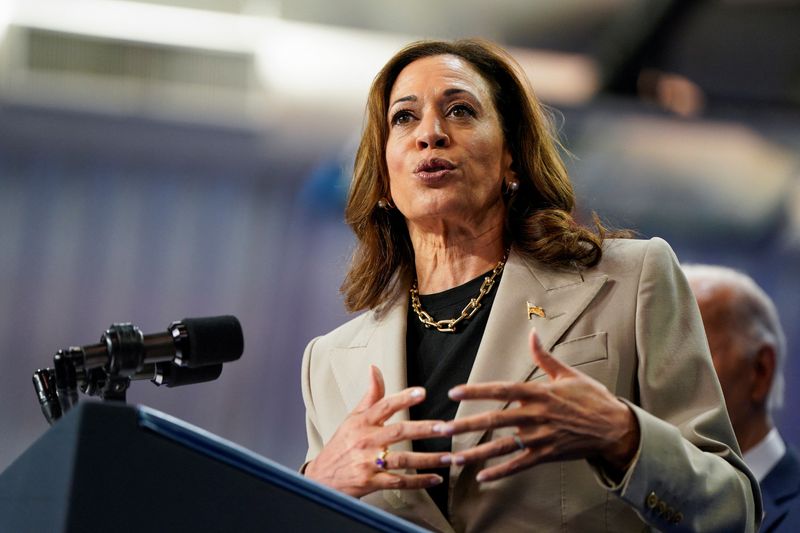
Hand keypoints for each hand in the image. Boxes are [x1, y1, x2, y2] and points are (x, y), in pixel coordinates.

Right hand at [305, 365, 449, 496]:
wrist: (321, 479)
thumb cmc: (341, 445)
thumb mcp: (352, 418)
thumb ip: (370, 395)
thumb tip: (375, 368)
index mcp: (362, 422)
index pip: (384, 406)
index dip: (403, 398)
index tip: (422, 393)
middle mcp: (365, 441)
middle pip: (398, 432)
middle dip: (424, 429)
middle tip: (446, 427)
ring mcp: (368, 463)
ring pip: (403, 459)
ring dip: (428, 459)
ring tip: (449, 457)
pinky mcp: (371, 482)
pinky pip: (399, 482)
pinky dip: (418, 481)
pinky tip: (435, 478)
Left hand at [438, 329, 638, 482]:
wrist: (615, 428)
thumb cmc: (592, 398)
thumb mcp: (568, 374)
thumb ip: (544, 356)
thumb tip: (532, 332)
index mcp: (539, 392)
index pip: (501, 389)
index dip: (476, 390)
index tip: (454, 391)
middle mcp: (537, 415)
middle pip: (495, 419)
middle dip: (467, 424)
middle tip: (442, 429)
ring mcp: (541, 437)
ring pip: (503, 445)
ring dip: (477, 453)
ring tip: (454, 458)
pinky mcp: (547, 454)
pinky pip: (519, 464)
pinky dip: (500, 471)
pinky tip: (482, 476)